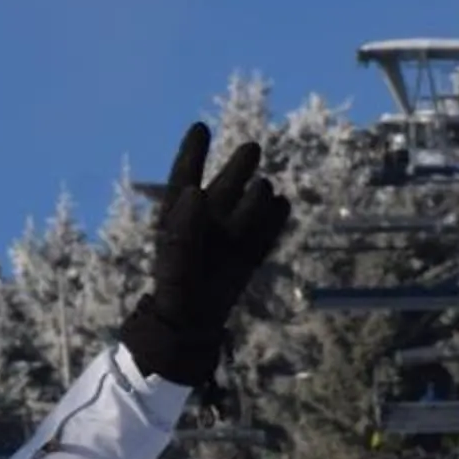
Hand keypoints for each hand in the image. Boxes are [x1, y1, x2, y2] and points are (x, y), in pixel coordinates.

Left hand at [122, 122, 291, 387]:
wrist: (190, 330)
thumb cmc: (175, 294)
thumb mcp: (175, 262)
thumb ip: (183, 230)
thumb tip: (194, 192)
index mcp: (178, 222)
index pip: (184, 181)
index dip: (192, 156)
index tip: (202, 128)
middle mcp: (204, 227)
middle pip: (222, 191)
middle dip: (236, 170)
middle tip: (251, 149)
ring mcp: (226, 242)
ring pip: (245, 211)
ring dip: (256, 196)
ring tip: (265, 186)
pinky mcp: (246, 259)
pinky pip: (262, 236)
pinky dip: (273, 222)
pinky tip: (283, 206)